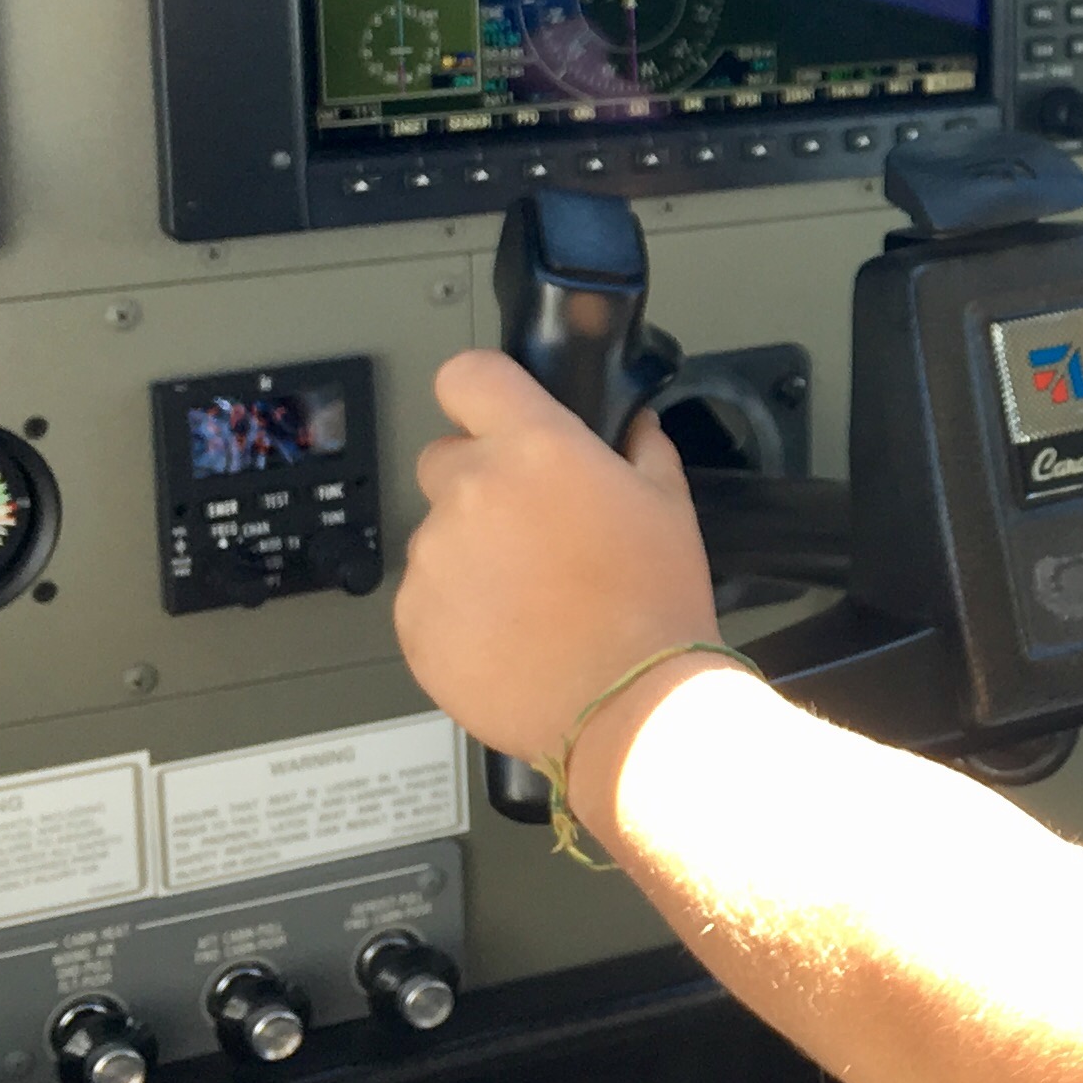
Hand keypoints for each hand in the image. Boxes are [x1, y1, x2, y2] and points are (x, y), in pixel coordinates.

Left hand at [396, 350, 721, 777]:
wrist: (627, 705)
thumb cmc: (653, 606)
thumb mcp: (670, 507)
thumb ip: (641, 450)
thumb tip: (632, 428)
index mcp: (534, 448)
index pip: (467, 376)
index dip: (479, 393)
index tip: (491, 414)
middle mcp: (471, 491)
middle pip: (443, 460)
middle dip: (479, 485)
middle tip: (531, 531)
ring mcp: (433, 557)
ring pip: (437, 536)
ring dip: (471, 556)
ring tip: (530, 602)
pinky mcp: (413, 618)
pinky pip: (424, 598)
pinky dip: (455, 612)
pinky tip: (509, 636)